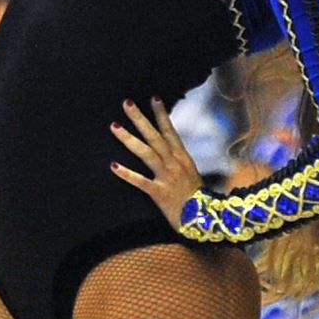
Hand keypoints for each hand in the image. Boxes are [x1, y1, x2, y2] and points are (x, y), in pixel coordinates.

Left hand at [109, 97, 200, 221]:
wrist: (205, 220)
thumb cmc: (198, 199)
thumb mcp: (191, 175)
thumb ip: (179, 162)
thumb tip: (169, 151)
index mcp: (183, 158)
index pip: (170, 131)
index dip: (161, 115)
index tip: (153, 98)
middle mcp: (175, 163)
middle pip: (155, 137)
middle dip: (140, 119)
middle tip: (127, 103)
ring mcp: (167, 177)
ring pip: (146, 153)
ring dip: (129, 139)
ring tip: (114, 126)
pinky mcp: (159, 193)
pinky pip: (140, 181)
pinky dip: (127, 173)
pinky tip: (113, 166)